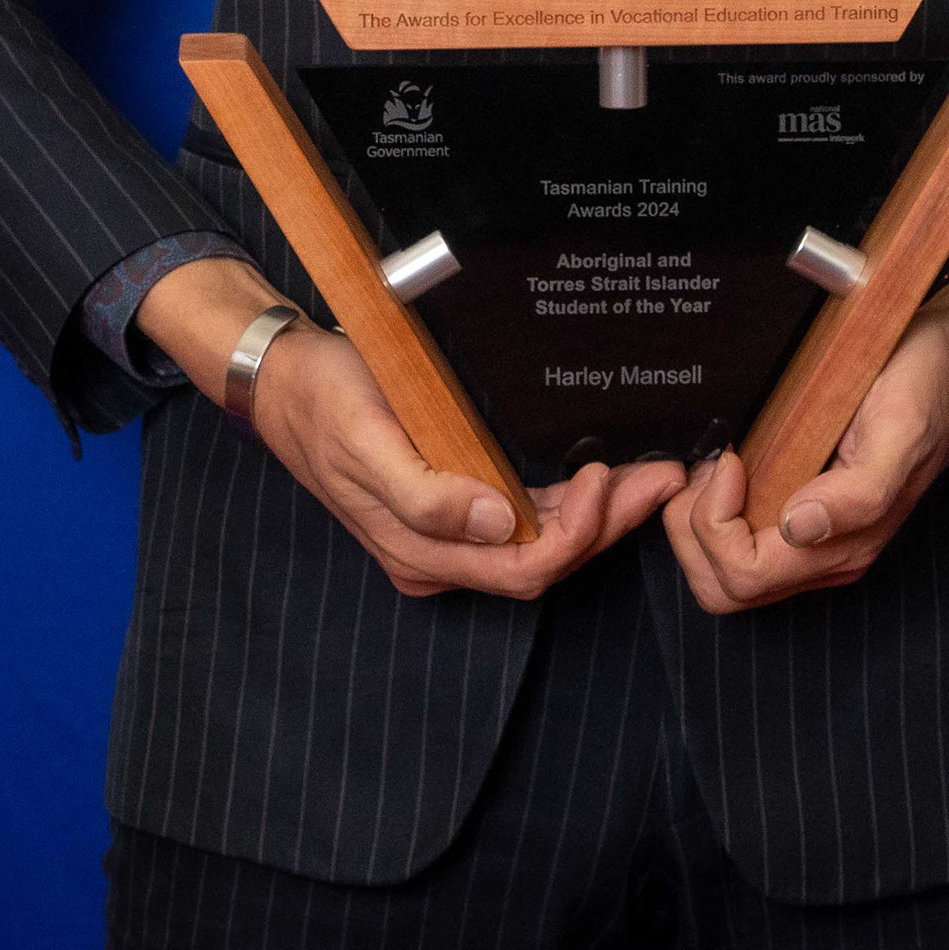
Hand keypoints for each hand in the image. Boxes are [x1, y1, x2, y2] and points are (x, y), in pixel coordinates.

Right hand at [135, 256, 679, 600]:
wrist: (283, 382)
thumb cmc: (324, 402)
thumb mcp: (367, 442)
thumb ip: (424, 496)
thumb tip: (495, 524)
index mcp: (420, 553)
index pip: (524, 567)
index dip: (578, 533)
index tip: (609, 475)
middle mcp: (439, 557)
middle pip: (544, 562)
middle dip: (610, 526)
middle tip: (665, 474)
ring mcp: (447, 536)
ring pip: (540, 544)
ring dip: (600, 516)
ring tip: (653, 473)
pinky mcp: (453, 507)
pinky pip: (523, 521)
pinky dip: (568, 503)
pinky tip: (602, 474)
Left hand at [662, 268, 948, 614]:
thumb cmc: (927, 387)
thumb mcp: (900, 431)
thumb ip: (858, 494)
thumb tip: (801, 527)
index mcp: (845, 545)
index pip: (744, 574)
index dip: (716, 525)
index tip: (730, 460)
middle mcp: (825, 554)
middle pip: (723, 585)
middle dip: (693, 532)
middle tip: (709, 465)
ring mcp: (812, 537)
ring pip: (723, 569)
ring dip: (697, 523)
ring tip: (715, 461)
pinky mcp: (802, 511)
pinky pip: (738, 540)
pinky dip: (710, 511)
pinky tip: (723, 464)